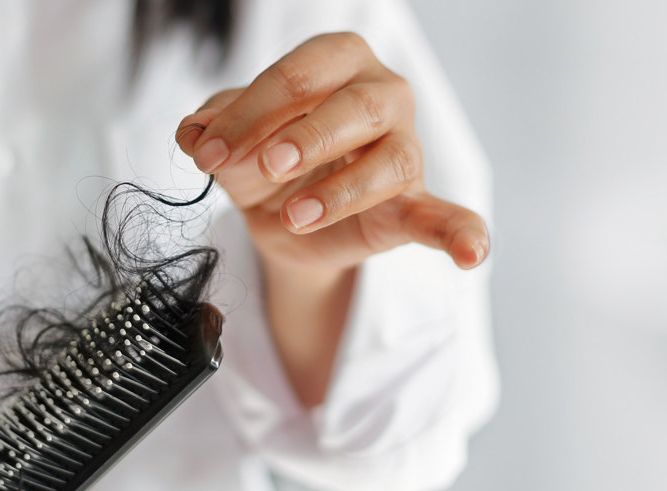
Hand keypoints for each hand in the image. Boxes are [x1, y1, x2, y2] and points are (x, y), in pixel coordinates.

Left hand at [175, 32, 489, 271]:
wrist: (278, 217)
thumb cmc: (262, 157)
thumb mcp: (227, 142)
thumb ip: (211, 130)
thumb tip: (194, 133)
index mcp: (336, 61)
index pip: (299, 76)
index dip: (249, 113)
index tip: (207, 152)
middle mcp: (381, 95)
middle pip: (358, 105)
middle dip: (307, 136)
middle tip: (266, 167)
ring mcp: (403, 149)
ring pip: (391, 161)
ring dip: (342, 191)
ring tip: (297, 216)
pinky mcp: (410, 205)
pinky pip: (444, 218)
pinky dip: (461, 234)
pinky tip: (472, 253)